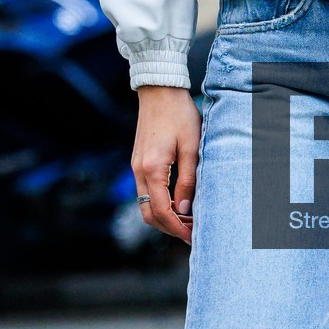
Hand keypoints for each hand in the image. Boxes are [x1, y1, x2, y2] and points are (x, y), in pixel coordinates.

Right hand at [132, 86, 201, 244]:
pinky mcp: (139, 162)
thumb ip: (188, 179)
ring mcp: (136, 167)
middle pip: (148, 213)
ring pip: (146, 204)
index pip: (162, 211)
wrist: (159, 91)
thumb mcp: (191, 147)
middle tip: (191, 232)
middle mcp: (139, 171)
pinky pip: (146, 191)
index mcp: (152, 169)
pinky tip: (178, 202)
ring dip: (164, 216)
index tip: (193, 236)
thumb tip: (186, 208)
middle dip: (169, 228)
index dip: (177, 228)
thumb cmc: (179, 115)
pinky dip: (160, 203)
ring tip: (187, 219)